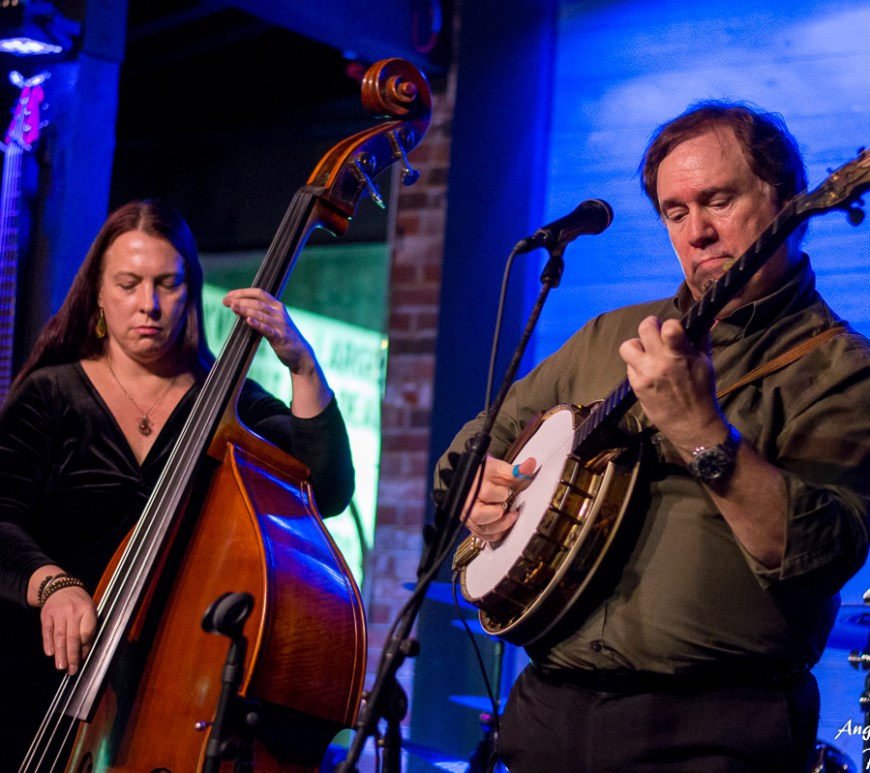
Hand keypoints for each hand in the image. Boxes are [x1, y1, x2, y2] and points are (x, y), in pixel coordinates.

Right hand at [40, 586, 96, 675]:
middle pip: (73, 637)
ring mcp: (58, 613)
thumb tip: (85, 650)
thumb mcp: (90, 609)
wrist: (60, 587)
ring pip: (59, 636)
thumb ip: (89, 628)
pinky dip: (48, 643)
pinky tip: (50, 653)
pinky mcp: (46, 616)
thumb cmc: (79, 602)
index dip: (85, 647)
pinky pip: (47, 632)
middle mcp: (73, 611)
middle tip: (72, 670)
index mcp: (87, 609)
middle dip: (72, 655)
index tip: (83, 658)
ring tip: (61, 666)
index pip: (87, 632)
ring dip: (60, 653)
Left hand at [223, 288, 331, 416]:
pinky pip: (266, 329)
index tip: (230, 294)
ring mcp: (280, 325)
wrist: (301, 354)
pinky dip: (257, 324)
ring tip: (232, 307)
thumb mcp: (273, 322)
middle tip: (225, 301)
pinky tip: (247, 321)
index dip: (243, 292)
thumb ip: (258, 315)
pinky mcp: (280, 337)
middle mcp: (280, 313)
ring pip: (261, 314)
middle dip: (239, 300)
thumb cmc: (284, 337)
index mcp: (278, 306)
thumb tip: (237, 308)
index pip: (259, 293)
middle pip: (257, 303)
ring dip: (245, 309)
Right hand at [464, 455, 535, 541]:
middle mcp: (467, 504)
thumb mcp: (498, 470)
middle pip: (484, 515)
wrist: (471, 482)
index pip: (489, 493)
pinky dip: (496, 534)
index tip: (505, 490)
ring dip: (502, 524)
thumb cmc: (483, 476)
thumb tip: (531, 464)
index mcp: (473, 487)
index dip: (501, 493)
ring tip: (510, 516)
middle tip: (505, 505)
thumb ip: (516, 470)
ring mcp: (467, 517)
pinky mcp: (470, 527)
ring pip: (486, 530)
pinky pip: (484, 537)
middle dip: (499, 511)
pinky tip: (503, 526)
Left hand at [618, 316, 726, 456]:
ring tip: (645, 351)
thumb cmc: (702, 391)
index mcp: (681, 355)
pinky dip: (636, 364)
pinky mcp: (636, 385)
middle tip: (655, 331)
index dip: (669, 324)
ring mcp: (645, 373)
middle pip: (644, 328)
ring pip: (628, 346)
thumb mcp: (706, 363)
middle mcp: (660, 362)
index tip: (672, 329)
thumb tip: (699, 320)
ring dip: (636, 345)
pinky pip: (629, 365)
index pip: (669, 326)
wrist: (691, 423)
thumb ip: (699, 340)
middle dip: (650, 325)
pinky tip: (646, 369)